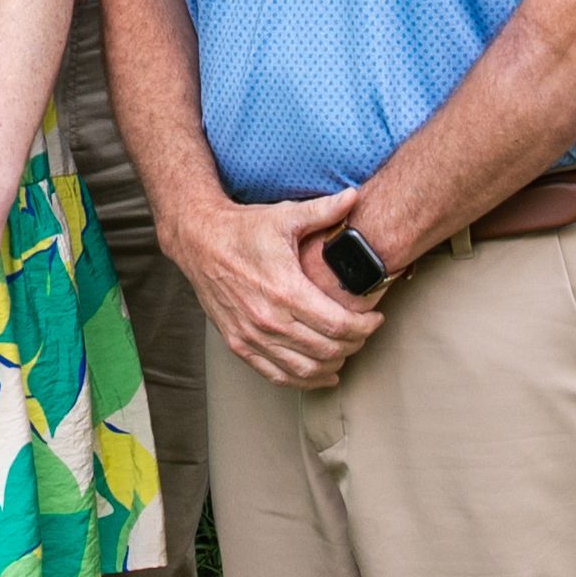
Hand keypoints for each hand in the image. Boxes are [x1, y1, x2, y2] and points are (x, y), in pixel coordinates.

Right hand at [175, 183, 382, 390]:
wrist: (200, 242)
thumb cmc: (244, 229)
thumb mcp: (285, 216)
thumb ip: (324, 210)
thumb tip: (355, 196)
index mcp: (285, 290)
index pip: (338, 324)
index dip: (365, 326)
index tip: (375, 319)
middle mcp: (269, 319)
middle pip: (326, 349)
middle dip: (354, 344)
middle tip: (364, 331)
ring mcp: (252, 336)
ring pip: (305, 369)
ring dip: (332, 364)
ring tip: (346, 349)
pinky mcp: (239, 344)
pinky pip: (277, 376)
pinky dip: (303, 381)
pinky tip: (321, 374)